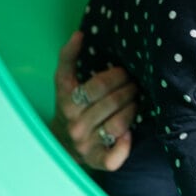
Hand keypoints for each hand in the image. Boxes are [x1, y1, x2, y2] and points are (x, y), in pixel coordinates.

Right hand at [52, 31, 137, 170]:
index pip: (97, 85)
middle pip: (112, 103)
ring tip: (135, 101)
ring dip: (132, 110)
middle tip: (134, 83)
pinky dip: (125, 145)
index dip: (116, 76)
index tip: (123, 71)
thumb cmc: (69, 105)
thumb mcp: (64, 81)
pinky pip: (115, 157)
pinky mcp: (96, 162)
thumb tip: (79, 33)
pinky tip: (128, 134)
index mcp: (66, 102)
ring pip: (118, 125)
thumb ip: (69, 57)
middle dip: (129, 89)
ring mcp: (85, 145)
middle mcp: (74, 124)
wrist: (60, 143)